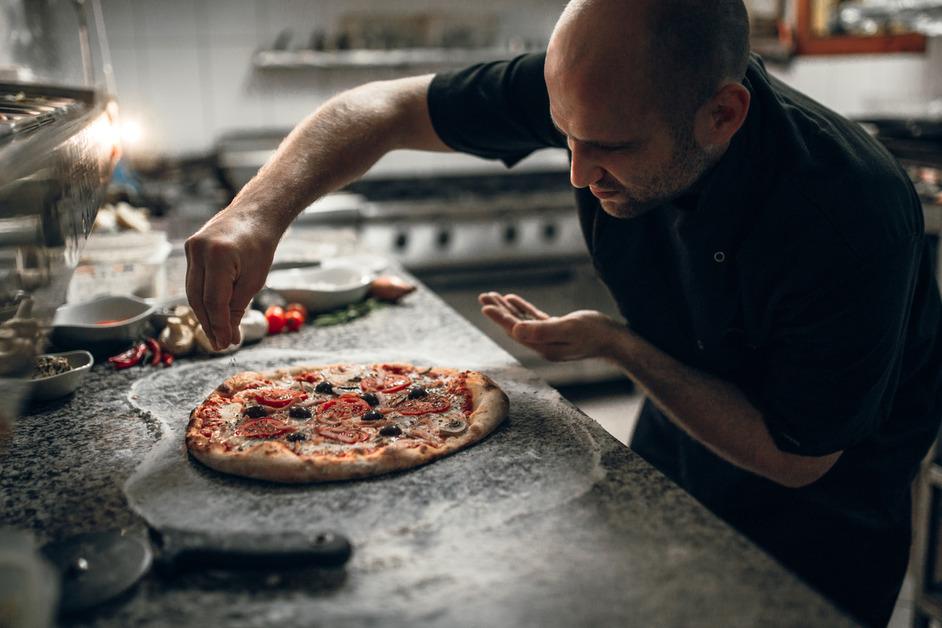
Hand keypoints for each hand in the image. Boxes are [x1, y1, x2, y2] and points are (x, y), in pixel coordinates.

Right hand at [184, 208, 277, 349]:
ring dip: (204, 314)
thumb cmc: (260, 246)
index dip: (218, 326)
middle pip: (197, 298)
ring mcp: (191, 248)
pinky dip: (202, 297)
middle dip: (208, 324)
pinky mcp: (190, 248)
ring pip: (192, 291)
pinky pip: (194, 279)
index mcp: (218, 256)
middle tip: (220, 344)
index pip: (214, 301)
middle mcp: (199, 250)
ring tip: (217, 333)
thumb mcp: (254, 281)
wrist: (256, 215)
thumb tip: (227, 336)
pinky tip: (212, 313)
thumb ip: (237, 308)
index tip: (225, 344)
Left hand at [478, 292, 621, 361]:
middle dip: (499, 311)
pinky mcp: (557, 331)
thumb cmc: (596, 333)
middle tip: (484, 296)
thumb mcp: (569, 328)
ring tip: (493, 296)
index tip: (485, 306)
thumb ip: (542, 330)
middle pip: (514, 326)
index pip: (515, 330)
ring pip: (522, 322)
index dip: (500, 318)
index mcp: (543, 346)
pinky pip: (533, 320)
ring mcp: (549, 339)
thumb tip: (516, 330)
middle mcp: (543, 345)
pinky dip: (522, 309)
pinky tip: (513, 300)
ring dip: (508, 309)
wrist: (616, 341)